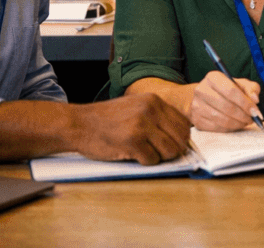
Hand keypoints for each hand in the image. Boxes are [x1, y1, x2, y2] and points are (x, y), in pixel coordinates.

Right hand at [72, 92, 190, 164]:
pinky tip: (132, 154)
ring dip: (159, 157)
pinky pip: (152, 160)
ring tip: (144, 152)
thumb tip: (181, 137)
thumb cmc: (107, 120)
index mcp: (154, 100)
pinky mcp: (133, 141)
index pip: (184, 124)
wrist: (79, 124)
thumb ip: (157, 117)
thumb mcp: (136, 107)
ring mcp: (142, 124)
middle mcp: (151, 109)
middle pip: (180, 139)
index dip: (180, 139)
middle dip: (172, 150)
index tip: (172, 145)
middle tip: (158, 153)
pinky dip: (145, 162)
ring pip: (170, 151)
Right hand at [190, 70, 262, 131]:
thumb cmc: (225, 90)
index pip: (231, 91)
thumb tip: (254, 99)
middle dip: (243, 115)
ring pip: (222, 119)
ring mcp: (197, 106)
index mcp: (213, 77)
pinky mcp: (196, 119)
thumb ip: (250, 88)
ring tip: (245, 122)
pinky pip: (216, 128)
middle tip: (252, 119)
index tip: (255, 111)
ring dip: (237, 123)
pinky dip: (229, 129)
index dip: (245, 103)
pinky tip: (235, 125)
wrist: (205, 97)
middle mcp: (201, 90)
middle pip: (227, 107)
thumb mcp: (239, 84)